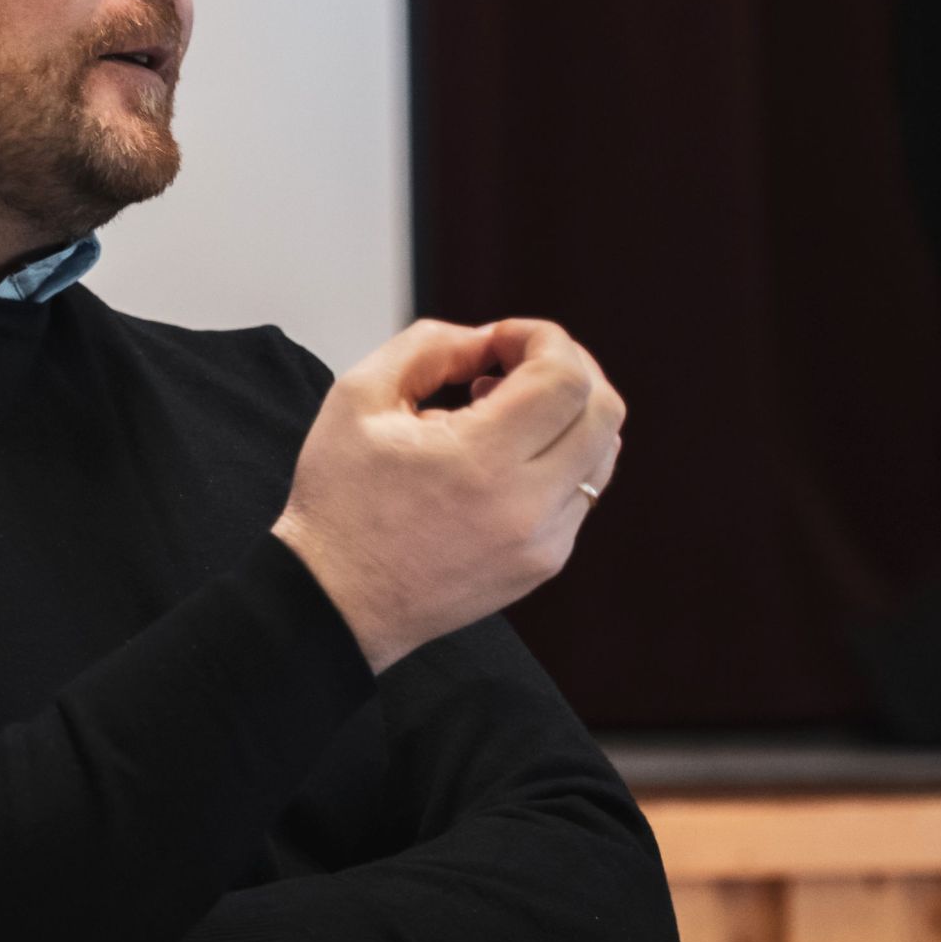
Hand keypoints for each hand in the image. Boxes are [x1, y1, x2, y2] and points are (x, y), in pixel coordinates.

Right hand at [272, 318, 623, 672]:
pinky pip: (582, 491)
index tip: (497, 342)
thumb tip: (486, 341)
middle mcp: (527, 507)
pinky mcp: (544, 563)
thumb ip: (430, 346)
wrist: (336, 603)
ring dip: (568, 412)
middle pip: (604, 410)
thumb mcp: (359, 397)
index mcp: (480, 462)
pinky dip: (558, 456)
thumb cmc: (339, 502)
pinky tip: (501, 456)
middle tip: (512, 364)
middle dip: (566, 367)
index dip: (541, 338)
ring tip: (502, 410)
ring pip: (603, 451)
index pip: (565, 377)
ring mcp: (544, 542)